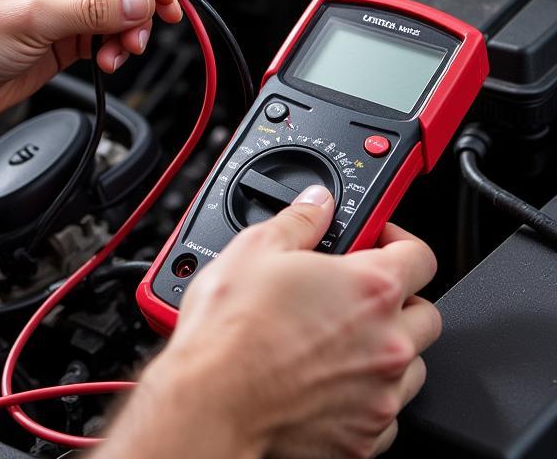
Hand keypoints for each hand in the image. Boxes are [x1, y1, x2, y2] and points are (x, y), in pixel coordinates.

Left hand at [0, 0, 181, 123]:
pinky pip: (105, 34)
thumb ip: (91, 10)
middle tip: (158, 15)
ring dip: (129, 27)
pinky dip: (115, 46)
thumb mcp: (32, 17)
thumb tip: (137, 1)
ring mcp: (60, 5)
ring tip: (128, 46)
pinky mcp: (63, 37)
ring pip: (115, 6)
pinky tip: (110, 59)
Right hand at [106, 189, 440, 458]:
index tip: (377, 241)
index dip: (398, 240)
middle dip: (398, 298)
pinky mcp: (364, 438)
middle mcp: (388, 343)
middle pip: (425, 313)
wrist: (213, 399)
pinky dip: (369, 396)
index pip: (419, 255)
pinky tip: (332, 382)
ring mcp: (380, 394)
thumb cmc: (231, 330)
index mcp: (370, 288)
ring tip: (342, 339)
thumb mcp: (256, 247)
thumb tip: (317, 202)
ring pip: (413, 366)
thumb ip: (300, 219)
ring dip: (388, 349)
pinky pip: (388, 414)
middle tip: (358, 293)